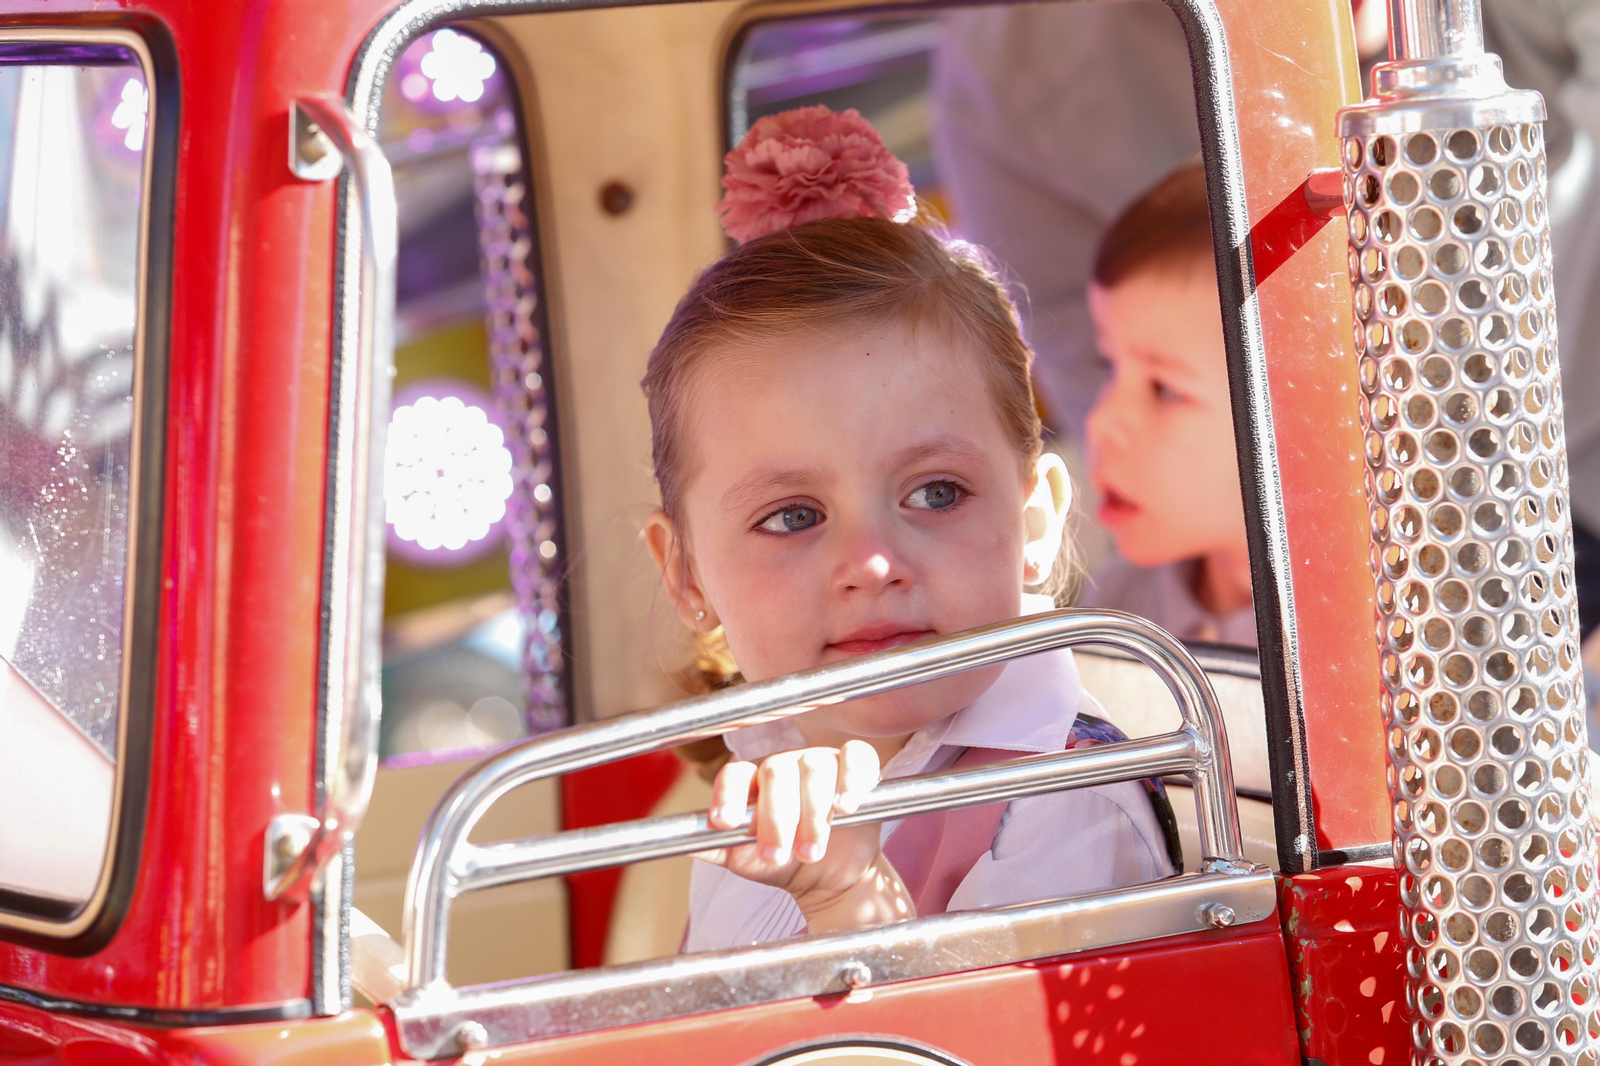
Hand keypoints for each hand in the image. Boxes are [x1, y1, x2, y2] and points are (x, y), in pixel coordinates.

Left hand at [699, 740, 911, 928]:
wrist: (829, 874)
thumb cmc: (783, 860)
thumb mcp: (744, 858)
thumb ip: (715, 846)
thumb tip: (680, 842)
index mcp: (751, 781)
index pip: (734, 774)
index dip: (728, 795)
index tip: (725, 822)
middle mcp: (784, 764)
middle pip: (776, 771)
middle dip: (775, 817)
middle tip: (776, 854)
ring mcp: (820, 761)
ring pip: (814, 770)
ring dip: (812, 814)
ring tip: (810, 851)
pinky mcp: (855, 766)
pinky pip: (855, 758)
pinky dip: (852, 778)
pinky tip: (845, 805)